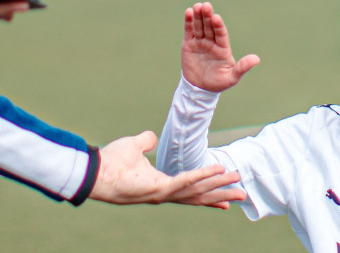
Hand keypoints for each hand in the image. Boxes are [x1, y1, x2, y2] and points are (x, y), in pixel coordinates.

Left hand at [89, 131, 244, 207]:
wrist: (97, 171)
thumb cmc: (111, 161)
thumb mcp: (135, 146)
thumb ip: (146, 141)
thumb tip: (151, 137)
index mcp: (161, 184)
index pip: (190, 191)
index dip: (208, 194)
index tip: (225, 201)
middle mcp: (165, 192)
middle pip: (200, 196)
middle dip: (221, 195)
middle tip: (242, 195)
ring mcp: (163, 193)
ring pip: (198, 191)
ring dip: (219, 187)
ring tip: (239, 184)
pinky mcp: (159, 189)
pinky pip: (186, 181)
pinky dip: (203, 176)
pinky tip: (218, 171)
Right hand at [181, 2, 259, 92]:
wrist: (199, 88)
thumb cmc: (218, 83)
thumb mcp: (232, 78)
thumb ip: (242, 67)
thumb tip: (257, 59)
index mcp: (223, 48)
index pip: (221, 34)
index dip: (218, 26)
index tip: (216, 18)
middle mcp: (212, 42)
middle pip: (210, 27)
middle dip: (208, 16)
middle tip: (206, 6)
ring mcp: (200, 42)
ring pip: (200, 26)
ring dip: (198, 16)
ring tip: (197, 6)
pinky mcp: (189, 44)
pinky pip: (189, 31)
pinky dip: (189, 22)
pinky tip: (189, 12)